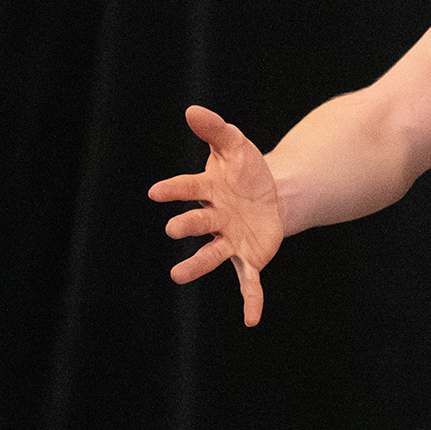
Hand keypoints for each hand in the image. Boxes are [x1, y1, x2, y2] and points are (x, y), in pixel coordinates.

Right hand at [149, 105, 284, 326]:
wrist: (275, 194)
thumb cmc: (247, 170)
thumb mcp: (236, 145)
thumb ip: (215, 129)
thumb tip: (192, 110)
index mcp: (207, 192)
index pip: (187, 189)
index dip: (173, 190)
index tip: (156, 191)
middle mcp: (214, 219)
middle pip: (197, 223)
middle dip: (186, 225)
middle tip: (175, 229)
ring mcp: (230, 240)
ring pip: (211, 254)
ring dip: (196, 265)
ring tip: (177, 276)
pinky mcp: (250, 258)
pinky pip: (249, 282)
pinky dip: (250, 300)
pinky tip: (252, 319)